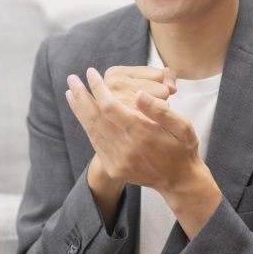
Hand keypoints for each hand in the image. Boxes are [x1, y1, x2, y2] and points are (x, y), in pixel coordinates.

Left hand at [66, 68, 221, 236]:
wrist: (180, 180)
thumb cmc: (183, 148)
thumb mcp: (182, 126)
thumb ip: (161, 109)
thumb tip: (139, 93)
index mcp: (142, 134)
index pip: (110, 106)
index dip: (98, 88)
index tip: (91, 73)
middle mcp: (126, 148)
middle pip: (95, 117)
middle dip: (81, 96)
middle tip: (72, 78)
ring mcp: (118, 161)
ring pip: (92, 130)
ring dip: (79, 110)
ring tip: (70, 93)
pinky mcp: (114, 168)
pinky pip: (96, 143)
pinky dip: (87, 126)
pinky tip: (82, 114)